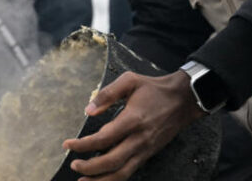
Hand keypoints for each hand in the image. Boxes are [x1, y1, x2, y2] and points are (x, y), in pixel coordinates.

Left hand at [61, 71, 205, 180]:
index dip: (83, 145)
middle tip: (74, 165)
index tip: (67, 145)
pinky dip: (116, 177)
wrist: (184, 99)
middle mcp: (140, 138)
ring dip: (102, 180)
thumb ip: (107, 94)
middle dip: (90, 167)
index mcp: (133, 119)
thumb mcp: (130, 81)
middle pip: (112, 161)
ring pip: (123, 172)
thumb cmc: (154, 89)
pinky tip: (103, 178)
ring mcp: (146, 149)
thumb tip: (88, 110)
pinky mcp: (149, 153)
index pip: (104, 138)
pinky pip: (131, 170)